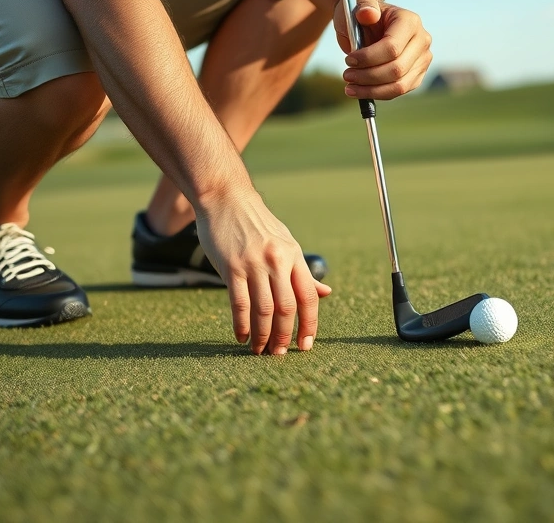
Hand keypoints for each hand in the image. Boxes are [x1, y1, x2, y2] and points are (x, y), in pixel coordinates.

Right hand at [194, 190, 330, 354]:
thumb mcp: (286, 244)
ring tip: (260, 351)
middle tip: (279, 354)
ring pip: (263, 310)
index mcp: (294, 257)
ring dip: (262, 335)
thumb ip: (302, 272)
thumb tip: (326, 293)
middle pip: (287, 308)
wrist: (226, 198)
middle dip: (284, 336)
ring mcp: (254, 264)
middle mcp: (277, 261)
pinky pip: (239, 303)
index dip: (309, 324)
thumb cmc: (257, 224)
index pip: (308, 297)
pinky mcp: (231, 266)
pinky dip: (241, 325)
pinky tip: (241, 337)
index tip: (306, 345)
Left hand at [334, 0, 432, 99]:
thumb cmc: (362, 14)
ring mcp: (422, 59)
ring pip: (399, 85)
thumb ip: (364, 6)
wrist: (370, 24)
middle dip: (368, 76)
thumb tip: (367, 13)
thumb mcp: (358, 5)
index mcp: (410, 21)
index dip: (368, 58)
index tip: (348, 61)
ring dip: (372, 90)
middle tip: (346, 76)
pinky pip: (398, 91)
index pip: (392, 48)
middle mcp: (422, 40)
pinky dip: (378, 94)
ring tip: (350, 87)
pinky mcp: (417, 75)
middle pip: (397, 69)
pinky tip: (360, 90)